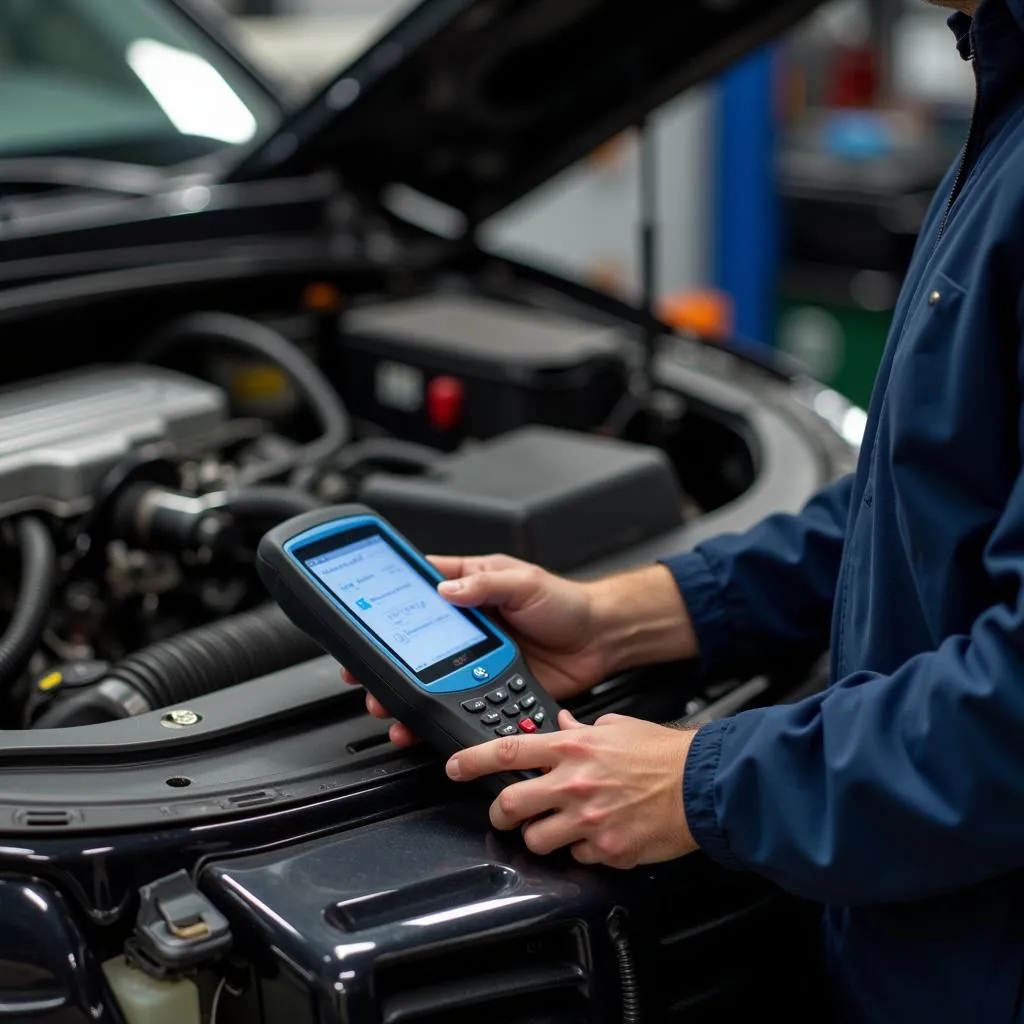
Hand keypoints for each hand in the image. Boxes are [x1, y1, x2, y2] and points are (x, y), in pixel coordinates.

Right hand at [343, 553, 609, 746]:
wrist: (601, 640)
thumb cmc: (566, 602)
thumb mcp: (525, 582)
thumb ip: (486, 585)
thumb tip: (446, 589)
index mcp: (471, 592)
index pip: (421, 593)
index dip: (389, 606)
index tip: (363, 620)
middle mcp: (468, 628)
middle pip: (415, 646)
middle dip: (385, 666)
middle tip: (364, 680)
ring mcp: (477, 661)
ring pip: (431, 682)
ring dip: (405, 699)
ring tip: (387, 711)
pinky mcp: (492, 689)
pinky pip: (459, 706)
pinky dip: (439, 720)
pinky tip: (423, 730)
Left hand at [446, 709, 699, 868]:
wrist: (703, 785)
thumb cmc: (664, 755)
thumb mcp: (618, 728)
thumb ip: (584, 730)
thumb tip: (564, 725)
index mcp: (573, 749)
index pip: (507, 752)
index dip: (471, 760)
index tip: (454, 767)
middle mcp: (574, 783)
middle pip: (510, 805)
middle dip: (499, 813)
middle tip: (504, 814)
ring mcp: (588, 820)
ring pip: (536, 840)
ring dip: (539, 837)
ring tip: (556, 829)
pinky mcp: (607, 849)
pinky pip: (577, 857)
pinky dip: (581, 850)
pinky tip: (597, 837)